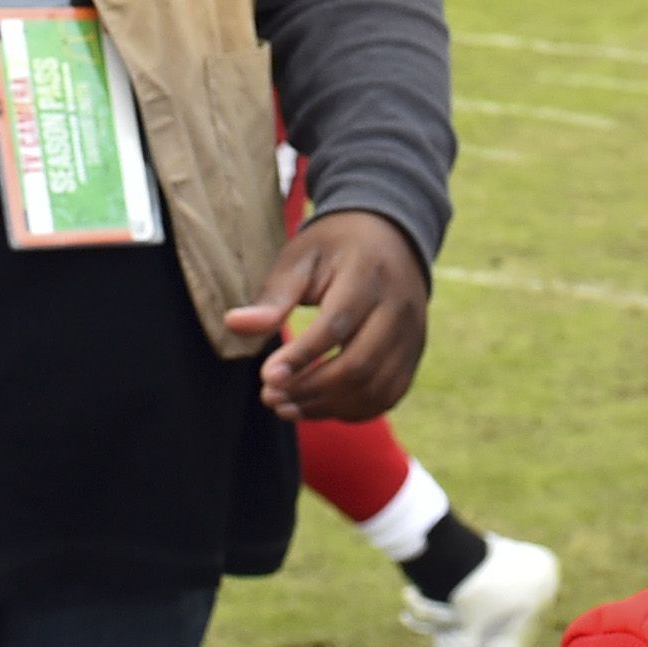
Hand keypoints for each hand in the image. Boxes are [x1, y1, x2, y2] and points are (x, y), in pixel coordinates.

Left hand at [228, 208, 428, 422]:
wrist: (389, 236)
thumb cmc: (334, 248)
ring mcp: (412, 334)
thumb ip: (273, 297)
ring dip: (328, 406)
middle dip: (311, 389)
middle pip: (359, 364)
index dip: (302, 356)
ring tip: (286, 407)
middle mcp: (399, 306)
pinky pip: (388, 395)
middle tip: (270, 397)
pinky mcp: (414, 353)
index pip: (337, 324)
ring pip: (375, 387)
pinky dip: (352, 410)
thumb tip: (233, 324)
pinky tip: (317, 407)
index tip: (266, 377)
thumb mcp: (300, 258)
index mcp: (368, 273)